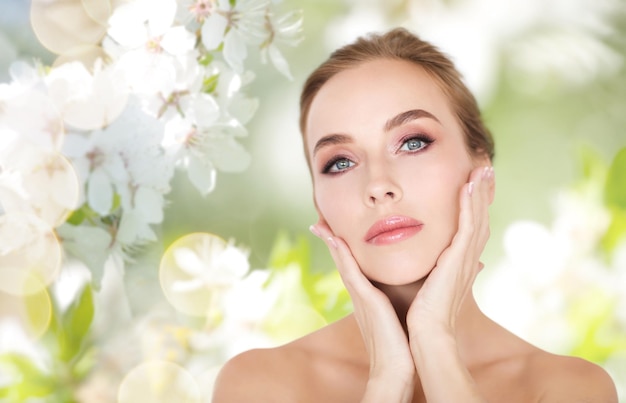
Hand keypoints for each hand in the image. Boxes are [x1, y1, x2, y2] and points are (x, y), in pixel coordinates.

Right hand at [310, 223, 415, 400]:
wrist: (395, 368)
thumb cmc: (400, 343)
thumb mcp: (398, 315)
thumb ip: (399, 301)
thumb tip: (415, 290)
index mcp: (368, 296)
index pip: (354, 266)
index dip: (344, 247)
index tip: (336, 230)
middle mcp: (359, 294)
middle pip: (342, 260)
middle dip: (331, 240)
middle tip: (319, 220)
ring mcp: (360, 296)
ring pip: (342, 262)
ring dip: (331, 242)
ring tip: (320, 223)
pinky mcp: (366, 300)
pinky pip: (350, 272)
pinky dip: (341, 255)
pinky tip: (336, 239)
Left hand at [407, 165, 492, 338]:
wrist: (426, 333)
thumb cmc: (424, 313)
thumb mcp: (432, 285)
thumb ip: (438, 270)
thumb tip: (444, 263)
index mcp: (460, 263)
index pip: (471, 227)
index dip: (476, 205)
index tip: (475, 183)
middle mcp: (467, 259)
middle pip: (480, 218)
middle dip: (483, 192)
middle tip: (485, 167)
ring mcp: (464, 259)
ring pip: (477, 218)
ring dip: (479, 192)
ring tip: (482, 168)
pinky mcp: (458, 260)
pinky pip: (466, 227)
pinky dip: (469, 205)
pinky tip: (468, 186)